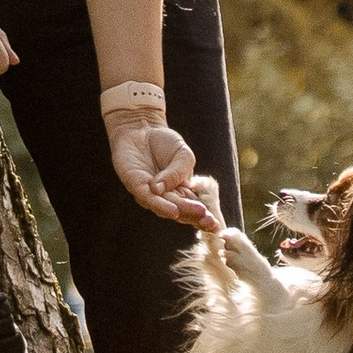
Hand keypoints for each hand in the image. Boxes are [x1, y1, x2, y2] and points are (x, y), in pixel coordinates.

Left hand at [108, 112, 217, 226]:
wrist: (142, 127)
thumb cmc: (164, 143)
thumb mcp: (183, 154)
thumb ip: (179, 172)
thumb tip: (163, 189)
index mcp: (181, 191)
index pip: (194, 207)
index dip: (205, 217)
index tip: (217, 225)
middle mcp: (165, 197)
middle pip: (182, 211)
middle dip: (196, 217)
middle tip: (210, 221)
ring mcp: (150, 194)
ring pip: (167, 207)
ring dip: (183, 210)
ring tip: (198, 212)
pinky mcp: (135, 186)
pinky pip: (148, 198)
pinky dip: (160, 205)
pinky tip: (173, 209)